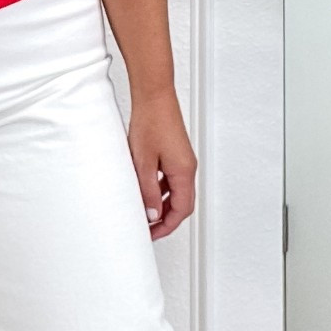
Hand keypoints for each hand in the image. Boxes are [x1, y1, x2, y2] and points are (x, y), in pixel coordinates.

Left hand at [127, 86, 195, 239]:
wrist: (154, 96)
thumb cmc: (150, 122)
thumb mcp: (143, 162)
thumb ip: (148, 191)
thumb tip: (152, 214)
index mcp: (183, 172)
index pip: (181, 210)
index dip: (166, 227)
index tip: (152, 234)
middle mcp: (188, 167)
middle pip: (182, 204)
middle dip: (165, 219)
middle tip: (148, 228)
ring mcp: (183, 160)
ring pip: (177, 192)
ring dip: (162, 205)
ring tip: (144, 211)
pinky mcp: (177, 154)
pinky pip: (172, 179)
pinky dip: (161, 190)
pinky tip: (146, 189)